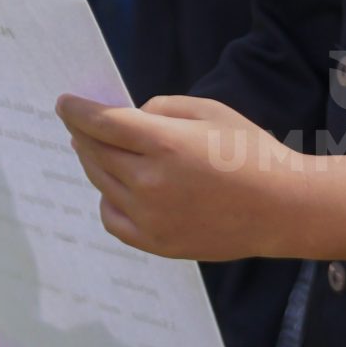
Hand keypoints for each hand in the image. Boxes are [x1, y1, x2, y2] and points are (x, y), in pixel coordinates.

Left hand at [58, 93, 321, 260]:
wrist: (281, 208)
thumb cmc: (250, 152)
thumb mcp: (209, 111)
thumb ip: (162, 108)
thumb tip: (130, 118)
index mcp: (163, 144)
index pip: (102, 123)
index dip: (77, 111)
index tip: (64, 103)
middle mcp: (149, 182)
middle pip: (95, 152)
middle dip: (82, 134)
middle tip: (78, 124)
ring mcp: (149, 217)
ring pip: (101, 184)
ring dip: (93, 162)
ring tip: (96, 150)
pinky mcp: (156, 242)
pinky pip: (113, 218)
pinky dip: (107, 199)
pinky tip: (115, 188)